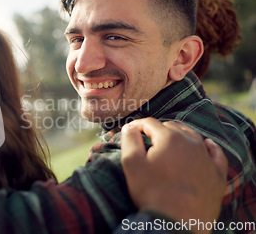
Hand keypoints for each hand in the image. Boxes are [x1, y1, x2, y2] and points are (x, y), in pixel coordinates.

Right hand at [120, 117, 226, 233]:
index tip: (130, 130)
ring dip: (179, 136)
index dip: (137, 125)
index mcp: (169, 138)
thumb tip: (130, 127)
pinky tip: (207, 145)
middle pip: (172, 127)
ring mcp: (207, 158)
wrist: (177, 223)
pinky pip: (216, 154)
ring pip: (193, 137)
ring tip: (169, 144)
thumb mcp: (132, 164)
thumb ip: (129, 140)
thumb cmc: (152, 192)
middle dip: (158, 130)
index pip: (150, 123)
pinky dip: (210, 147)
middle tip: (147, 140)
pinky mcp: (217, 174)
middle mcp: (191, 142)